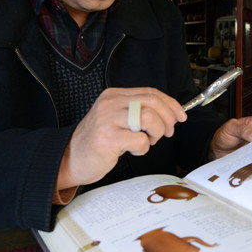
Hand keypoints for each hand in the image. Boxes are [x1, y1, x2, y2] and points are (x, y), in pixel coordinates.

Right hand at [61, 87, 187, 187]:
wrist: (70, 158)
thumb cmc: (98, 141)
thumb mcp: (116, 118)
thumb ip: (138, 111)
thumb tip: (171, 112)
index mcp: (114, 95)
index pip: (150, 92)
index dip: (170, 104)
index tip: (180, 115)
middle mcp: (110, 103)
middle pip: (153, 102)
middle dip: (168, 118)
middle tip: (167, 132)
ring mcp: (108, 120)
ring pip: (150, 118)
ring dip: (157, 133)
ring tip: (147, 141)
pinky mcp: (108, 138)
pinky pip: (141, 140)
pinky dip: (144, 148)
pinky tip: (132, 150)